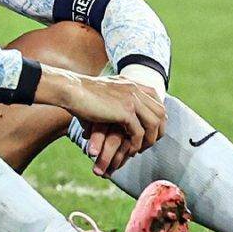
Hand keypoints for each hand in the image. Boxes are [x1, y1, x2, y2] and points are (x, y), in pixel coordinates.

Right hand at [38, 69, 166, 176]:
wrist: (72, 89)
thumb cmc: (82, 95)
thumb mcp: (104, 94)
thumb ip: (116, 102)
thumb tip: (119, 120)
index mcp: (131, 82)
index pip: (156, 99)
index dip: (157, 116)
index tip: (150, 130)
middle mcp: (135, 88)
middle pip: (161, 112)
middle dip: (158, 130)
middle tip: (149, 143)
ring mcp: (132, 99)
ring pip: (154, 123)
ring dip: (149, 140)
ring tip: (139, 149)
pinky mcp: (125, 111)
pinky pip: (139, 132)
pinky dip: (136, 144)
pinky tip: (129, 150)